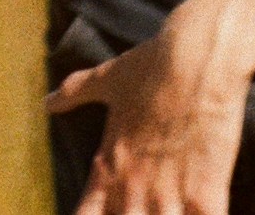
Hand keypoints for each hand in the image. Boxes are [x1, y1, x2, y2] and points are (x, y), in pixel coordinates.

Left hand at [48, 11, 249, 214]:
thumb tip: (48, 101)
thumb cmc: (151, 65)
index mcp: (108, 165)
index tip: (97, 214)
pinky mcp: (207, 192)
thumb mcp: (107, 78)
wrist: (198, 56)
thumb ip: (75, 93)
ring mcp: (169, 193)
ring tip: (166, 211)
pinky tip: (199, 214)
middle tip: (137, 210)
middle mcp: (134, 186)